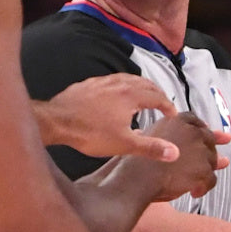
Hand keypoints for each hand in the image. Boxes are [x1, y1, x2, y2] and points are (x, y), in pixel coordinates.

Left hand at [33, 74, 179, 159]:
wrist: (57, 121)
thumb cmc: (90, 133)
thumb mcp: (124, 144)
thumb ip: (150, 147)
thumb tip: (174, 152)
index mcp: (131, 95)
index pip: (157, 97)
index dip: (168, 106)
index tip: (172, 114)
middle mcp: (119, 83)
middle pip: (145, 83)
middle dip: (156, 93)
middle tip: (162, 102)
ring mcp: (102, 82)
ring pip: (127, 79)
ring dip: (140, 86)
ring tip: (143, 95)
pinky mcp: (88, 84)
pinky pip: (111, 81)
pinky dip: (121, 86)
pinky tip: (115, 94)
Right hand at [146, 112, 230, 200]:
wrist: (137, 180)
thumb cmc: (139, 163)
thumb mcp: (152, 139)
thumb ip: (172, 135)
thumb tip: (192, 136)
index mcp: (177, 121)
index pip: (196, 122)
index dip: (200, 131)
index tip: (203, 138)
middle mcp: (191, 132)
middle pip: (209, 140)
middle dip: (205, 153)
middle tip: (196, 165)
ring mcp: (199, 150)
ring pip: (212, 161)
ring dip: (204, 172)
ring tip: (190, 180)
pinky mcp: (203, 169)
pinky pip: (211, 179)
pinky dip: (204, 187)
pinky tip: (193, 191)